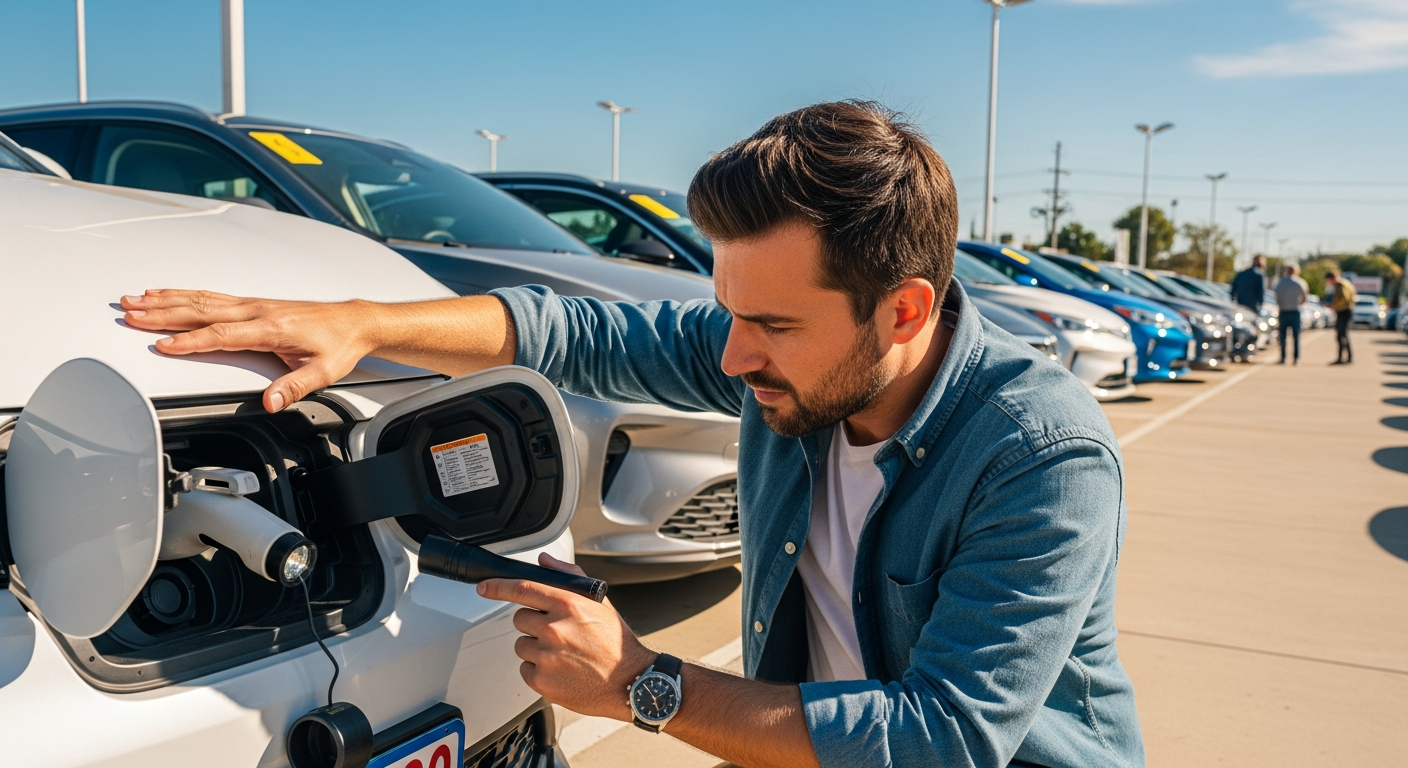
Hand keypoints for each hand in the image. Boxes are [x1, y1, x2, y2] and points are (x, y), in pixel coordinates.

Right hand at [121, 290, 378, 412]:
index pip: (222, 335)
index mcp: (271, 327)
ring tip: (136, 300)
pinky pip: (212, 296)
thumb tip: (271, 402)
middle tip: (131, 313)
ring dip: (166, 300)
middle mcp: (258, 311)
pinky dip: (185, 294)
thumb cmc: (339, 344)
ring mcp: (254, 304)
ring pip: (202, 300)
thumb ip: (294, 387)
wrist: (355, 321)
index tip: (163, 345)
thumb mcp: (323, 372)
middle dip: (163, 314)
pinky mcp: (253, 303)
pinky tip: (166, 295)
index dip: (191, 341)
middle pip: (202, 311)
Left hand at [477, 553, 654, 720]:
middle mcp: (555, 629)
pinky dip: (537, 670)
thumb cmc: (615, 642)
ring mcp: (547, 657)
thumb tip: (544, 562)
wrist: (630, 681)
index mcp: (568, 605)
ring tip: (561, 653)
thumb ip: (568, 577)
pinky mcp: (543, 682)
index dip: (498, 586)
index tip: (485, 587)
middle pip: (519, 618)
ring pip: (520, 645)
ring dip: (534, 648)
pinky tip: (560, 669)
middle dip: (533, 623)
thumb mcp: (598, 602)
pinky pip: (524, 669)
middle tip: (556, 632)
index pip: (523, 588)